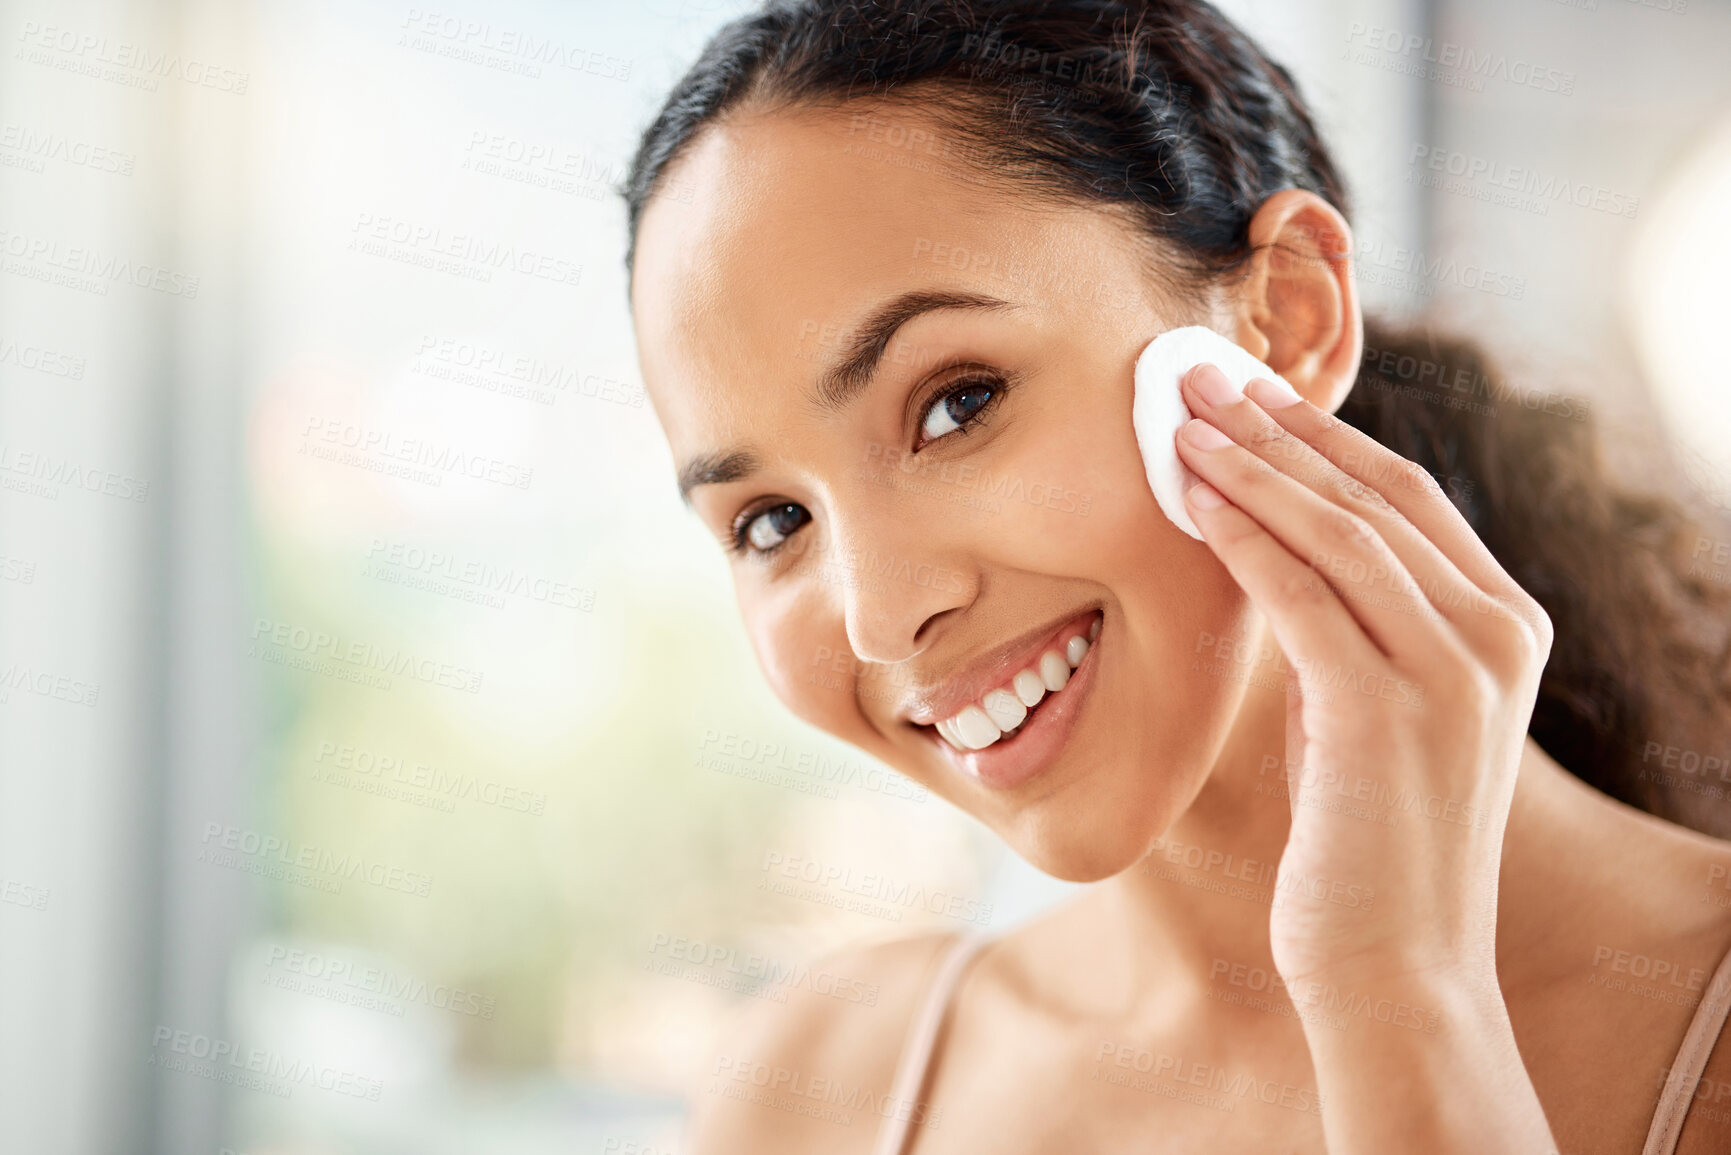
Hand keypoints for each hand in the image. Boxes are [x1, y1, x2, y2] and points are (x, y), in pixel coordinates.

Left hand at [1173, 363, 1552, 990]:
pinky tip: (1194, 500)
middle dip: (1277, 427)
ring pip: (1339, 532)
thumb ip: (1353, 629)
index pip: (1407, 499)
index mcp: (1505, 630)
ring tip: (1178, 421)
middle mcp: (1495, 639)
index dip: (1321, 435)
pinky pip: (1304, 596)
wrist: (1397, 967)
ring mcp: (1452, 674)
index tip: (1249, 392)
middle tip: (1197, 377)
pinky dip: (1246, 538)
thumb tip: (1278, 547)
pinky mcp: (1386, 712)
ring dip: (1250, 467)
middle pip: (1374, 496)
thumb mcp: (1376, 712)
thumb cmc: (1372, 841)